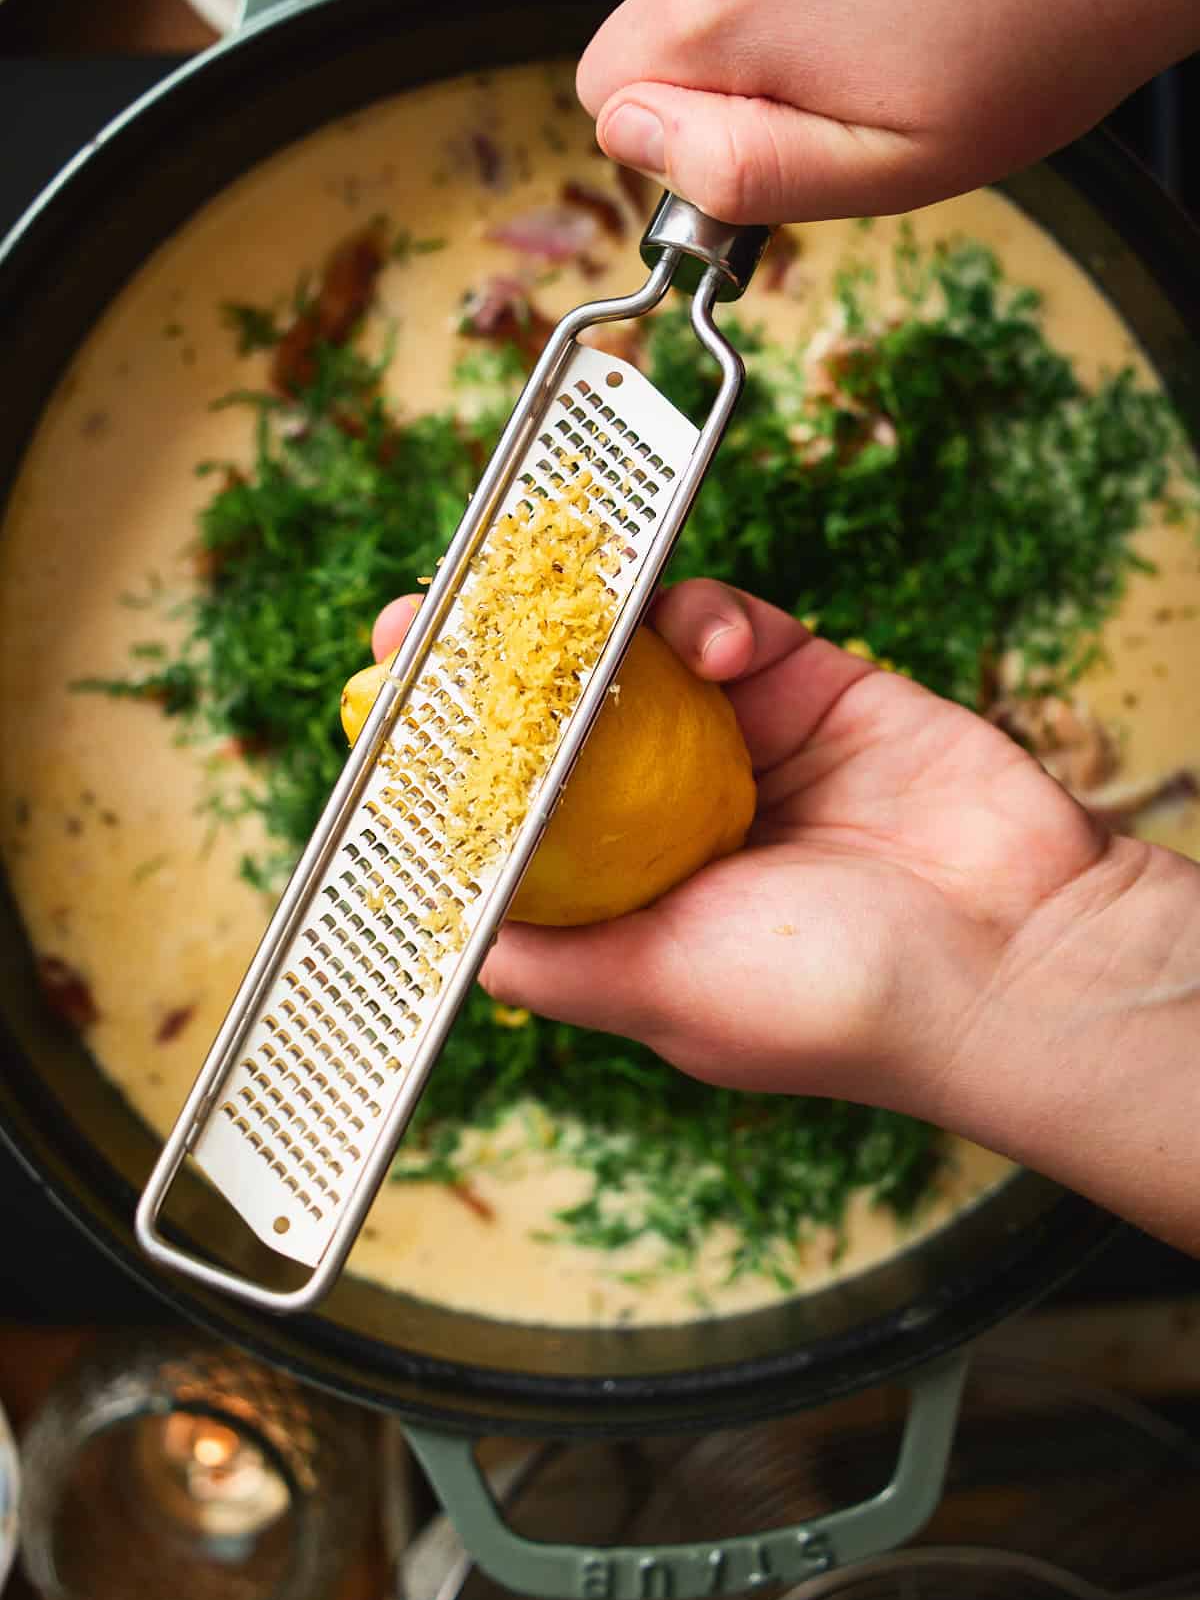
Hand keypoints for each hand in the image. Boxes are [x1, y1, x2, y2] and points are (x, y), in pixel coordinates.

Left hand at [377, 577, 1103, 1097]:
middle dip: (490, 668)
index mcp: (631, 897)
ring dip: (587, 623)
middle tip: (419, 614)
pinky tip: (719, 643)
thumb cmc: (836, 1003)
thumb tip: (441, 932)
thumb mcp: (667, 993)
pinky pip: (735, 627)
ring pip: (638, 658)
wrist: (1018, 954)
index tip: (385, 710)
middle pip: (559, 721)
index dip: (451, 764)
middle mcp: (673, 817)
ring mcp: (741, 747)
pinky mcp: (810, 686)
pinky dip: (712, 620)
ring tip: (538, 597)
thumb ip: (554, 957)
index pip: (517, 815)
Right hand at [576, 0, 1199, 221]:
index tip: (769, 117)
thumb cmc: (1041, 29)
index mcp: (720, 7)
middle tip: (842, 47)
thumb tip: (633, 137)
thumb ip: (740, 169)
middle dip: (718, 39)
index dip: (683, 126)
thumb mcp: (894, 164)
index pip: (607, 93)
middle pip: (647, 0)